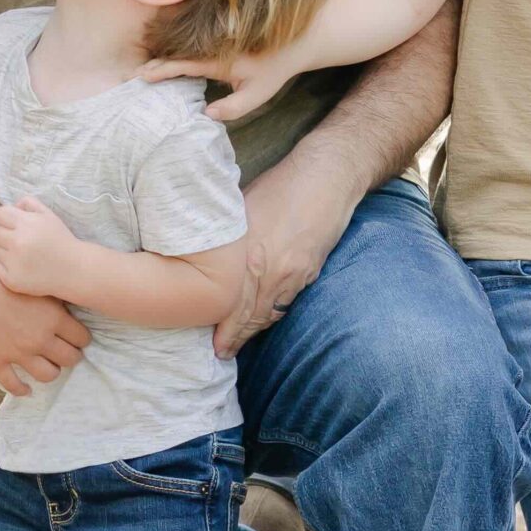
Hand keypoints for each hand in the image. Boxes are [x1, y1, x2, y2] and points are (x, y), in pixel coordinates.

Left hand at [0, 194, 86, 299]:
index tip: (16, 226)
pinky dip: (7, 267)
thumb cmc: (61, 240)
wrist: (75, 270)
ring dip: (6, 251)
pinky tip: (24, 267)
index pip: (0, 214)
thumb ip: (29, 203)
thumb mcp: (49, 215)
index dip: (7, 219)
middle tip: (21, 241)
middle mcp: (18, 243)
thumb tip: (13, 206)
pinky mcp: (12, 280)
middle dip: (6, 234)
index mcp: (27, 224)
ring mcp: (14, 263)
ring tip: (25, 255)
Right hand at [0, 247, 87, 397]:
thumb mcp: (34, 279)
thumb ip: (49, 295)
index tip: (79, 337)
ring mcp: (19, 352)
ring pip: (47, 374)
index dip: (82, 338)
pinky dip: (21, 389)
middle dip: (71, 357)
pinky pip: (12, 383)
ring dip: (52, 373)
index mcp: (54, 317)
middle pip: (69, 358)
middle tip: (69, 353)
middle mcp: (41, 338)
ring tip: (51, 369)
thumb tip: (61, 305)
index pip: (81, 336)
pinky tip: (26, 389)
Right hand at [145, 43, 299, 122]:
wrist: (291, 44)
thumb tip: (207, 116)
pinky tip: (163, 68)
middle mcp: (210, 51)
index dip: (161, 70)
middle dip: (153, 66)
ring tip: (141, 73)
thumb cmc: (273, 71)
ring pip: (180, 54)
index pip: (182, 65)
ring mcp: (212, 48)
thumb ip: (233, 107)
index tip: (142, 76)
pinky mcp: (216, 49)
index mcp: (216, 61)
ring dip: (161, 62)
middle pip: (175, 57)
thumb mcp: (257, 95)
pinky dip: (174, 61)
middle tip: (130, 77)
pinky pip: (190, 54)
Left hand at [213, 157, 353, 357]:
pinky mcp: (310, 270)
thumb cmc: (280, 186)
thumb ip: (226, 239)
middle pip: (250, 315)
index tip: (213, 344)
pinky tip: (264, 321)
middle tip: (222, 353)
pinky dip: (273, 315)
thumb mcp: (241, 207)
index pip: (233, 303)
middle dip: (236, 337)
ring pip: (270, 312)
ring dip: (254, 330)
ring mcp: (294, 273)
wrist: (327, 177)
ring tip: (238, 343)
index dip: (224, 328)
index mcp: (249, 254)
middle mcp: (271, 270)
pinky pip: (288, 301)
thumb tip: (203, 253)